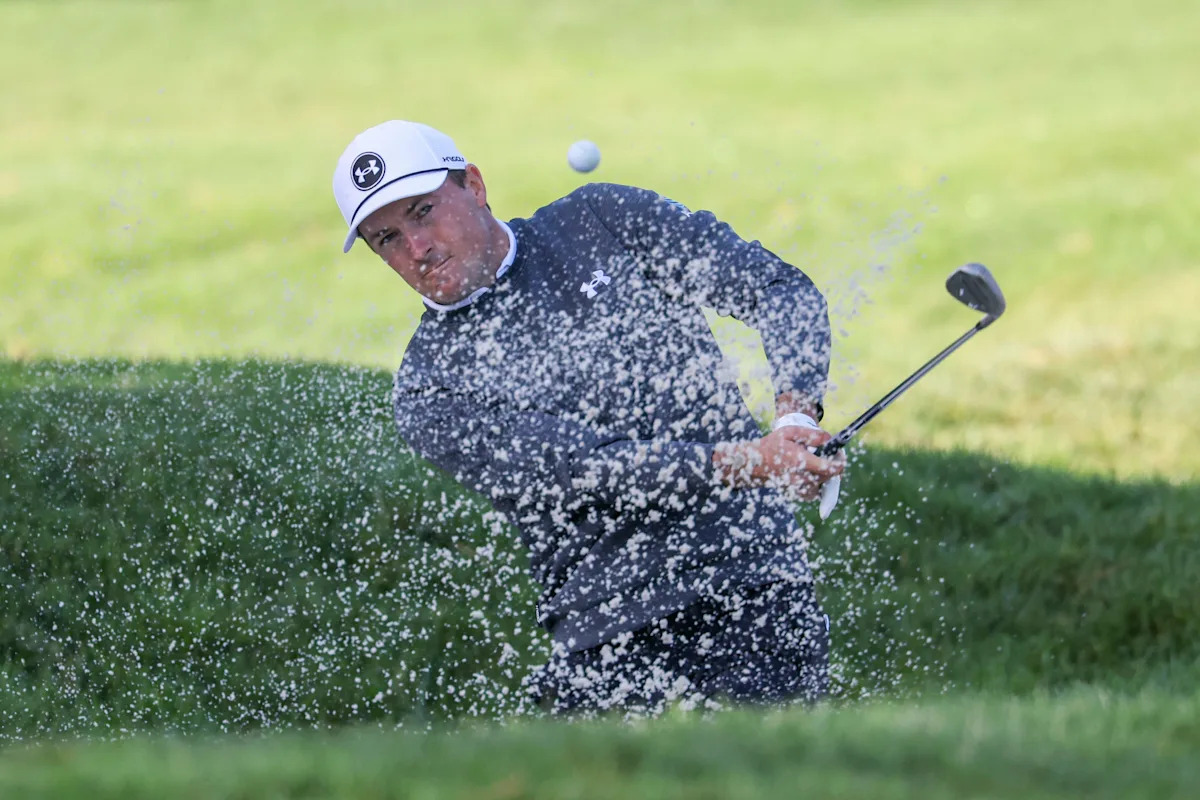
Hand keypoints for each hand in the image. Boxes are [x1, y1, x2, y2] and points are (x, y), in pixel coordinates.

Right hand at [713, 426, 845, 500]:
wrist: (752, 465)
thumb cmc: (771, 445)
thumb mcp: (790, 432)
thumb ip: (811, 434)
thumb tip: (829, 438)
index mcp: (801, 462)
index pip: (832, 468)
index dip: (841, 461)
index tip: (838, 452)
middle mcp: (802, 478)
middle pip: (830, 476)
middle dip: (832, 464)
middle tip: (825, 452)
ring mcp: (799, 489)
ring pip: (824, 484)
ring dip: (824, 474)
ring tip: (814, 462)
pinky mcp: (797, 494)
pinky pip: (815, 491)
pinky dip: (817, 483)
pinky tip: (808, 472)